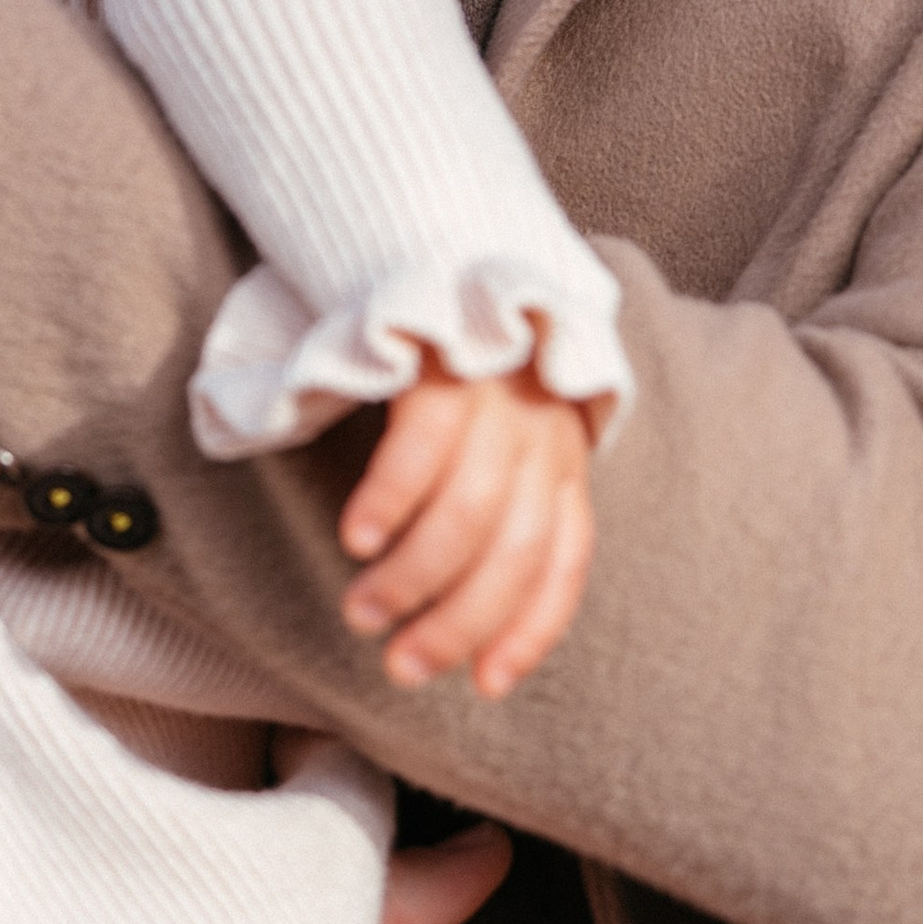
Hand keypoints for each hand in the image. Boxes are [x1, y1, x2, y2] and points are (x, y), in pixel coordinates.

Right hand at [339, 361, 597, 699]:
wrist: (440, 238)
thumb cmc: (458, 359)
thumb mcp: (498, 430)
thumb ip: (493, 499)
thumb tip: (460, 606)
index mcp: (562, 454)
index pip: (565, 560)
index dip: (530, 629)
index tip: (487, 685)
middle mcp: (543, 429)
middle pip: (515, 551)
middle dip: (458, 623)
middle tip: (402, 666)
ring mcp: (498, 395)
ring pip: (469, 514)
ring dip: (412, 578)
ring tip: (363, 611)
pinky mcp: (448, 363)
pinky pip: (423, 452)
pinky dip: (389, 505)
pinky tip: (357, 538)